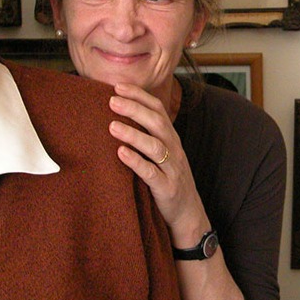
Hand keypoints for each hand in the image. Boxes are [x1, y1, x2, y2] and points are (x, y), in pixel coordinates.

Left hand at [108, 83, 208, 245]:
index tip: (118, 86)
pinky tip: (121, 153)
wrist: (188, 213)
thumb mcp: (162, 154)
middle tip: (111, 100)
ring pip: (154, 146)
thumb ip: (147, 136)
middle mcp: (174, 149)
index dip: (140, 96)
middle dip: (134, 109)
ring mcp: (172, 168)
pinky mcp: (166, 188)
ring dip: (133, 134)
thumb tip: (119, 115)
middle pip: (156, 123)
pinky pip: (151, 172)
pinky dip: (136, 161)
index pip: (158, 109)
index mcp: (171, 138)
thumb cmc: (168, 179)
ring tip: (112, 126)